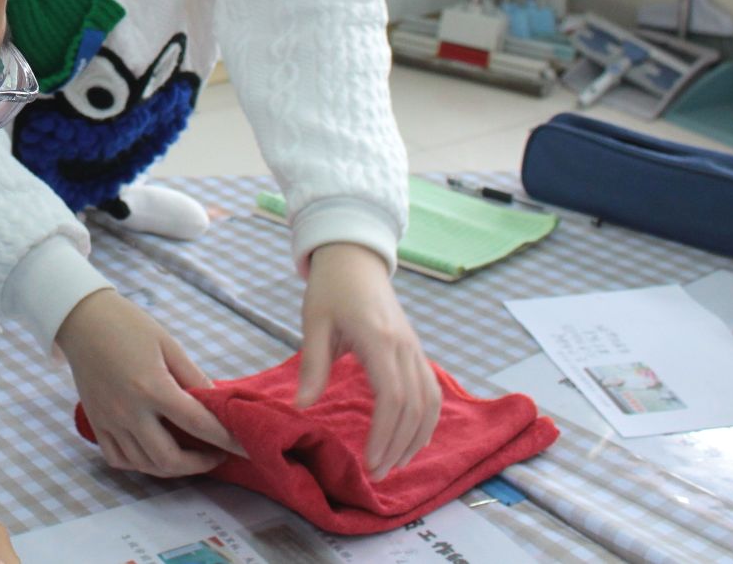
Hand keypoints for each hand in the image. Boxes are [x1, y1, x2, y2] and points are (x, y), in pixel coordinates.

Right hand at [56, 289, 245, 477]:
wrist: (82, 320)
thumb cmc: (128, 325)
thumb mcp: (168, 344)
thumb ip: (194, 376)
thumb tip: (216, 403)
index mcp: (152, 387)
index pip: (197, 424)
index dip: (226, 439)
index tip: (244, 447)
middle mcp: (129, 411)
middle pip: (170, 459)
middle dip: (200, 464)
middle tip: (216, 453)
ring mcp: (109, 421)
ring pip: (145, 465)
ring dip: (173, 468)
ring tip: (190, 455)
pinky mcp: (96, 423)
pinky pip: (119, 459)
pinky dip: (140, 464)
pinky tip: (154, 452)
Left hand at [297, 243, 439, 478]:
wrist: (355, 258)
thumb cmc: (330, 288)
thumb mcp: (314, 322)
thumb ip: (313, 365)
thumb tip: (301, 406)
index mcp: (378, 339)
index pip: (392, 397)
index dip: (384, 434)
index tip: (370, 462)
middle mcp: (404, 346)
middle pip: (413, 407)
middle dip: (398, 445)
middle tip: (377, 474)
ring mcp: (415, 348)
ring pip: (429, 402)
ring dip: (415, 438)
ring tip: (394, 464)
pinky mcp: (416, 350)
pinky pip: (431, 391)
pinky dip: (426, 420)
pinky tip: (411, 439)